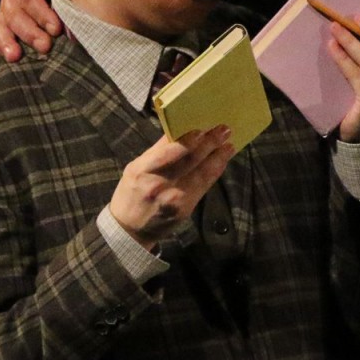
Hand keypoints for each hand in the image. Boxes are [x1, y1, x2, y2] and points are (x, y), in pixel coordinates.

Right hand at [109, 126, 236, 247]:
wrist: (130, 230)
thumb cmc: (131, 193)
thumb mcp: (135, 169)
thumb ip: (157, 152)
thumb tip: (178, 131)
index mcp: (142, 170)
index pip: (168, 152)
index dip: (188, 141)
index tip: (202, 129)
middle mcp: (159, 184)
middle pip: (189, 160)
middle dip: (209, 143)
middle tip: (224, 130)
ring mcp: (174, 198)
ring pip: (201, 173)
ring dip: (218, 157)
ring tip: (229, 145)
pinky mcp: (185, 208)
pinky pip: (204, 186)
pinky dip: (215, 172)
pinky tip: (222, 162)